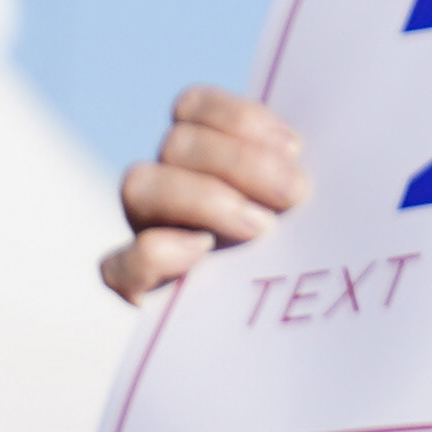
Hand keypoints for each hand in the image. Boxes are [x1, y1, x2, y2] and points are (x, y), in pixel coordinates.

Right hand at [101, 88, 310, 305]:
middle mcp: (166, 186)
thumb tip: (314, 156)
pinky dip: (155, 253)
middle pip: (176, 143)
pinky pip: (117, 264)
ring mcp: (145, 232)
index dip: (239, 119)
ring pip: (139, 184)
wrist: (279, 324)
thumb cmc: (302, 254)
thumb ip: (298, 176)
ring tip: (260, 229)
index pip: (193, 107)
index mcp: (199, 156)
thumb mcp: (304, 206)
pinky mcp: (136, 285)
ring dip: (203, 197)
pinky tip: (201, 254)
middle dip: (241, 162)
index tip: (294, 149)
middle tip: (294, 194)